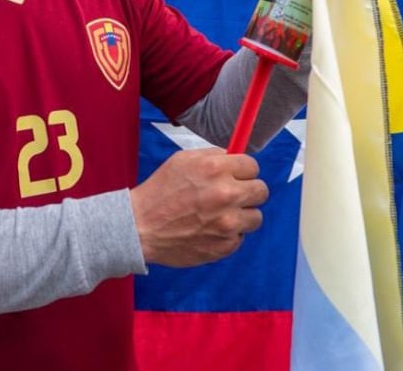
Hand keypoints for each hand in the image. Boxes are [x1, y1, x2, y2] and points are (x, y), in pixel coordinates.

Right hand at [130, 148, 268, 266]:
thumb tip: (236, 157)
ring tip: (220, 215)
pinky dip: (228, 235)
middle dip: (248, 191)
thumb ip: (214, 156)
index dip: (244, 171)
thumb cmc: (160, 192)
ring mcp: (227, 223)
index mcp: (215, 169)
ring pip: (255, 217)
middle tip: (233, 195)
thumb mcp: (183, 160)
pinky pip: (240, 238)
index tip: (237, 176)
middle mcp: (225, 195)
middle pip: (261, 191)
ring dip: (241, 215)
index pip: (253, 166)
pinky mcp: (224, 246)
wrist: (140, 227)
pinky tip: (209, 230)